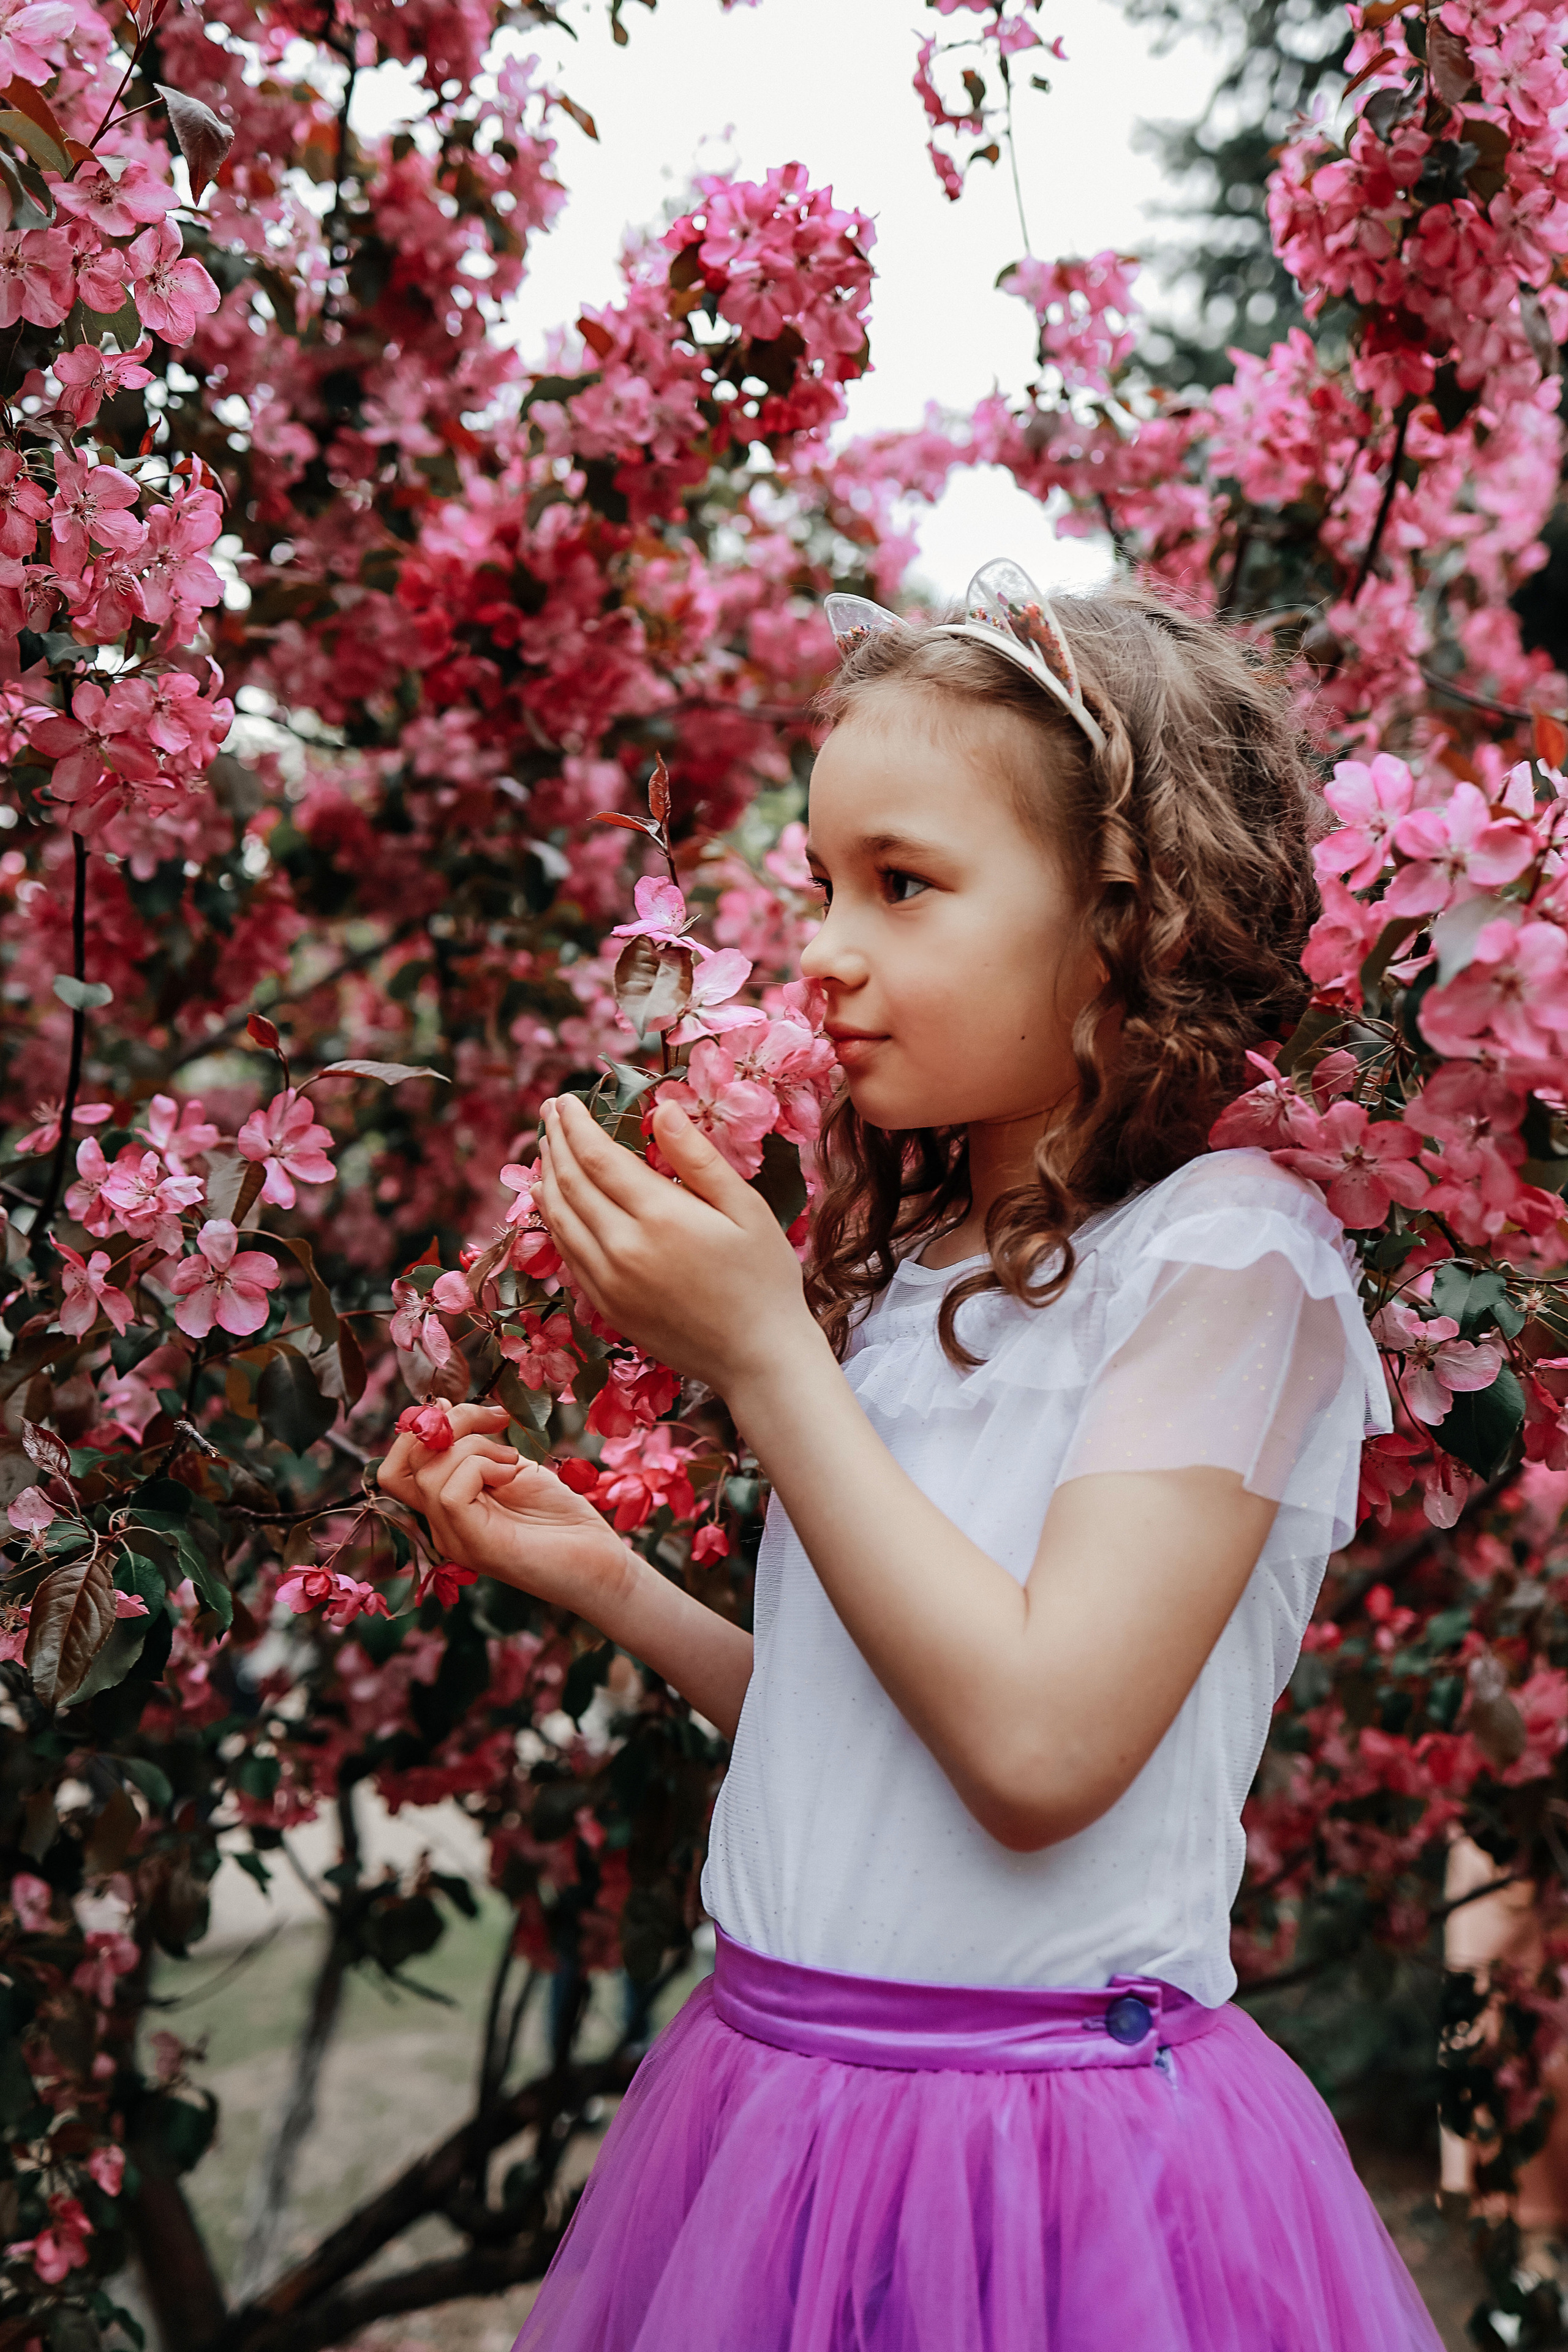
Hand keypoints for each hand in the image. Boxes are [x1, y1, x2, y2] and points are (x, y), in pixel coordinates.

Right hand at [376, 1401, 629, 1617]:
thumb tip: (442, 1408)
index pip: (396, 1468)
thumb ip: (477, 1447)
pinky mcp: (475, 1546)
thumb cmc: (562, 1517)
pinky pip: (449, 1493)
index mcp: (446, 1507)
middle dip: (447, 1424)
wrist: (601, 1563)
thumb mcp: (512, 1467)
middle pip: (401, 1465)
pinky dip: (481, 1466)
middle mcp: (441, 1526)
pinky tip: (512, 1474)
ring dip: (474, 1446)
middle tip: (496, 1421)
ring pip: (429, 1473)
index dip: (421, 1429)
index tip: (465, 1412)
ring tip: (512, 1460)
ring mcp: (454, 1539)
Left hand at [535, 1093, 816, 1392]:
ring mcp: (609, 1282)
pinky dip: (553, 1220)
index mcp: (660, 1217)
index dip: (576, 1124)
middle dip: (556, 1141)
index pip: (597, 1157)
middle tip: (550, 1111)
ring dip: (547, 1177)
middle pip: (569, 1183)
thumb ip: (698, 1158)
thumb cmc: (764, 1278)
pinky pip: (567, 1254)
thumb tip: (662, 1109)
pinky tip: (554, 1202)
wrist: (759, 1359)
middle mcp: (623, 1249)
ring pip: (559, 1219)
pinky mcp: (607, 1307)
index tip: (565, 1100)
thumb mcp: (745, 1208)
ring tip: (547, 1148)